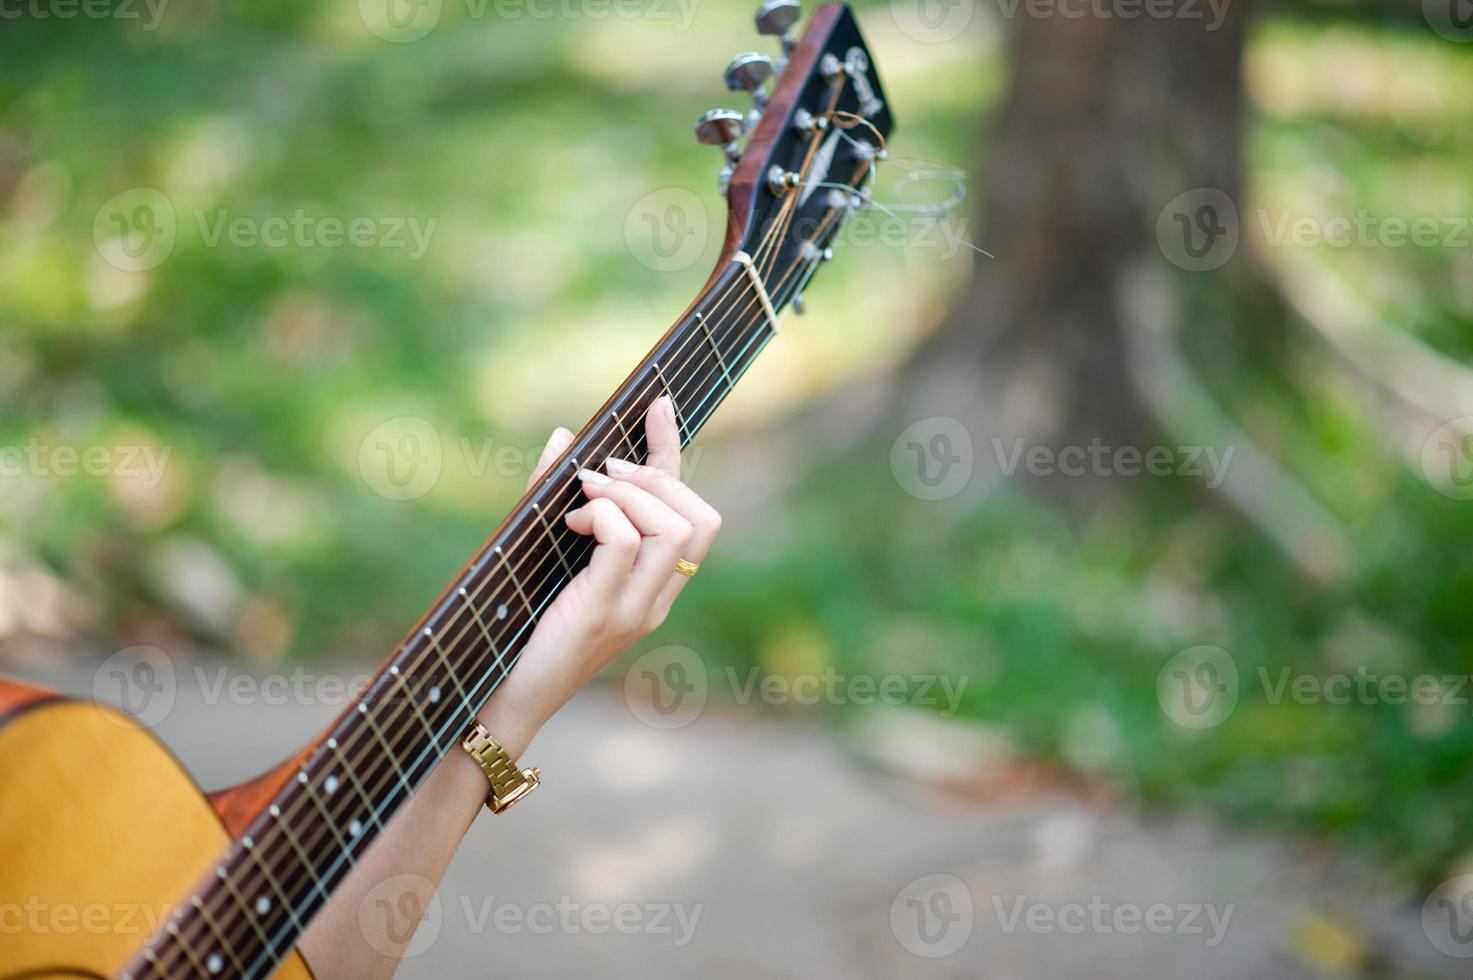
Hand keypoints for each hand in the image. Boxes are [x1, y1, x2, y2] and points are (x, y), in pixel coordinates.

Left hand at [477, 396, 720, 749]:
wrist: (498, 698)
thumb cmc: (517, 626)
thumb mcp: (540, 551)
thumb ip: (550, 495)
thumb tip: (563, 436)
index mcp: (651, 585)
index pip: (692, 515)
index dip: (675, 454)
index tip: (659, 406)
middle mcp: (655, 598)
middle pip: (699, 520)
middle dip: (655, 476)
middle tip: (602, 472)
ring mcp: (635, 610)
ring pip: (672, 529)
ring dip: (629, 495)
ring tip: (584, 496)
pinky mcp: (603, 614)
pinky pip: (624, 543)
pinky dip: (602, 515)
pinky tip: (571, 519)